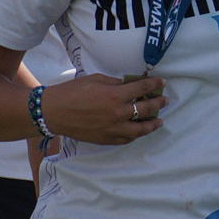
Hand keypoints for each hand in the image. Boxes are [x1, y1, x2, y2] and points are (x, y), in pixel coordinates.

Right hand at [40, 73, 167, 145]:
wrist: (54, 112)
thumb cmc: (72, 92)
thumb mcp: (95, 79)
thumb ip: (114, 82)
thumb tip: (128, 85)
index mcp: (115, 95)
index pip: (142, 88)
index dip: (154, 84)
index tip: (162, 82)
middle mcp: (118, 113)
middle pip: (146, 108)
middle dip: (158, 103)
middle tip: (164, 100)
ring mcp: (113, 129)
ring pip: (141, 129)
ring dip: (152, 124)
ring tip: (159, 121)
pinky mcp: (107, 139)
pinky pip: (127, 139)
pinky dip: (135, 135)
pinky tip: (139, 131)